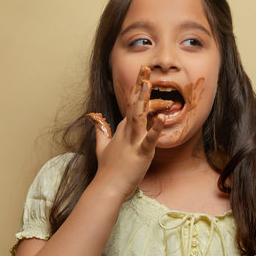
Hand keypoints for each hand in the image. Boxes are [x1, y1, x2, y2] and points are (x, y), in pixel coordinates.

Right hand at [89, 66, 166, 200]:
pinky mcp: (141, 152)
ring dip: (144, 100)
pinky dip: (156, 128)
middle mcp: (127, 131)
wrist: (108, 187)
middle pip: (135, 104)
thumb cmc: (108, 169)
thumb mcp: (102, 147)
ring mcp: (134, 141)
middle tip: (146, 68)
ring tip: (149, 85)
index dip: (137, 89)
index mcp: (123, 129)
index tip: (142, 74)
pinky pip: (150, 138)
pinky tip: (162, 118)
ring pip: (139, 116)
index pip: (131, 105)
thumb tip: (94, 119)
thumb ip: (101, 132)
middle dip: (140, 86)